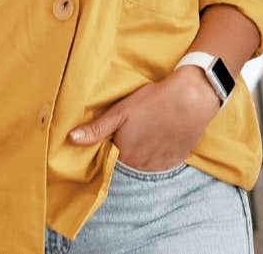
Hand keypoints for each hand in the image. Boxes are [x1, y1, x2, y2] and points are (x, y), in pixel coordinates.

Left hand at [69, 67, 220, 170]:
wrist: (192, 97)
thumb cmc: (154, 100)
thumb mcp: (122, 110)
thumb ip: (97, 129)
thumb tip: (70, 139)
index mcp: (124, 155)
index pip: (111, 158)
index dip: (115, 145)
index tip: (120, 133)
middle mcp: (140, 166)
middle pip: (128, 163)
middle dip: (129, 150)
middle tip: (137, 129)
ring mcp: (159, 165)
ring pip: (145, 164)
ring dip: (145, 153)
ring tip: (150, 131)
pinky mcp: (176, 160)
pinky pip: (162, 163)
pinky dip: (160, 153)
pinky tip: (163, 136)